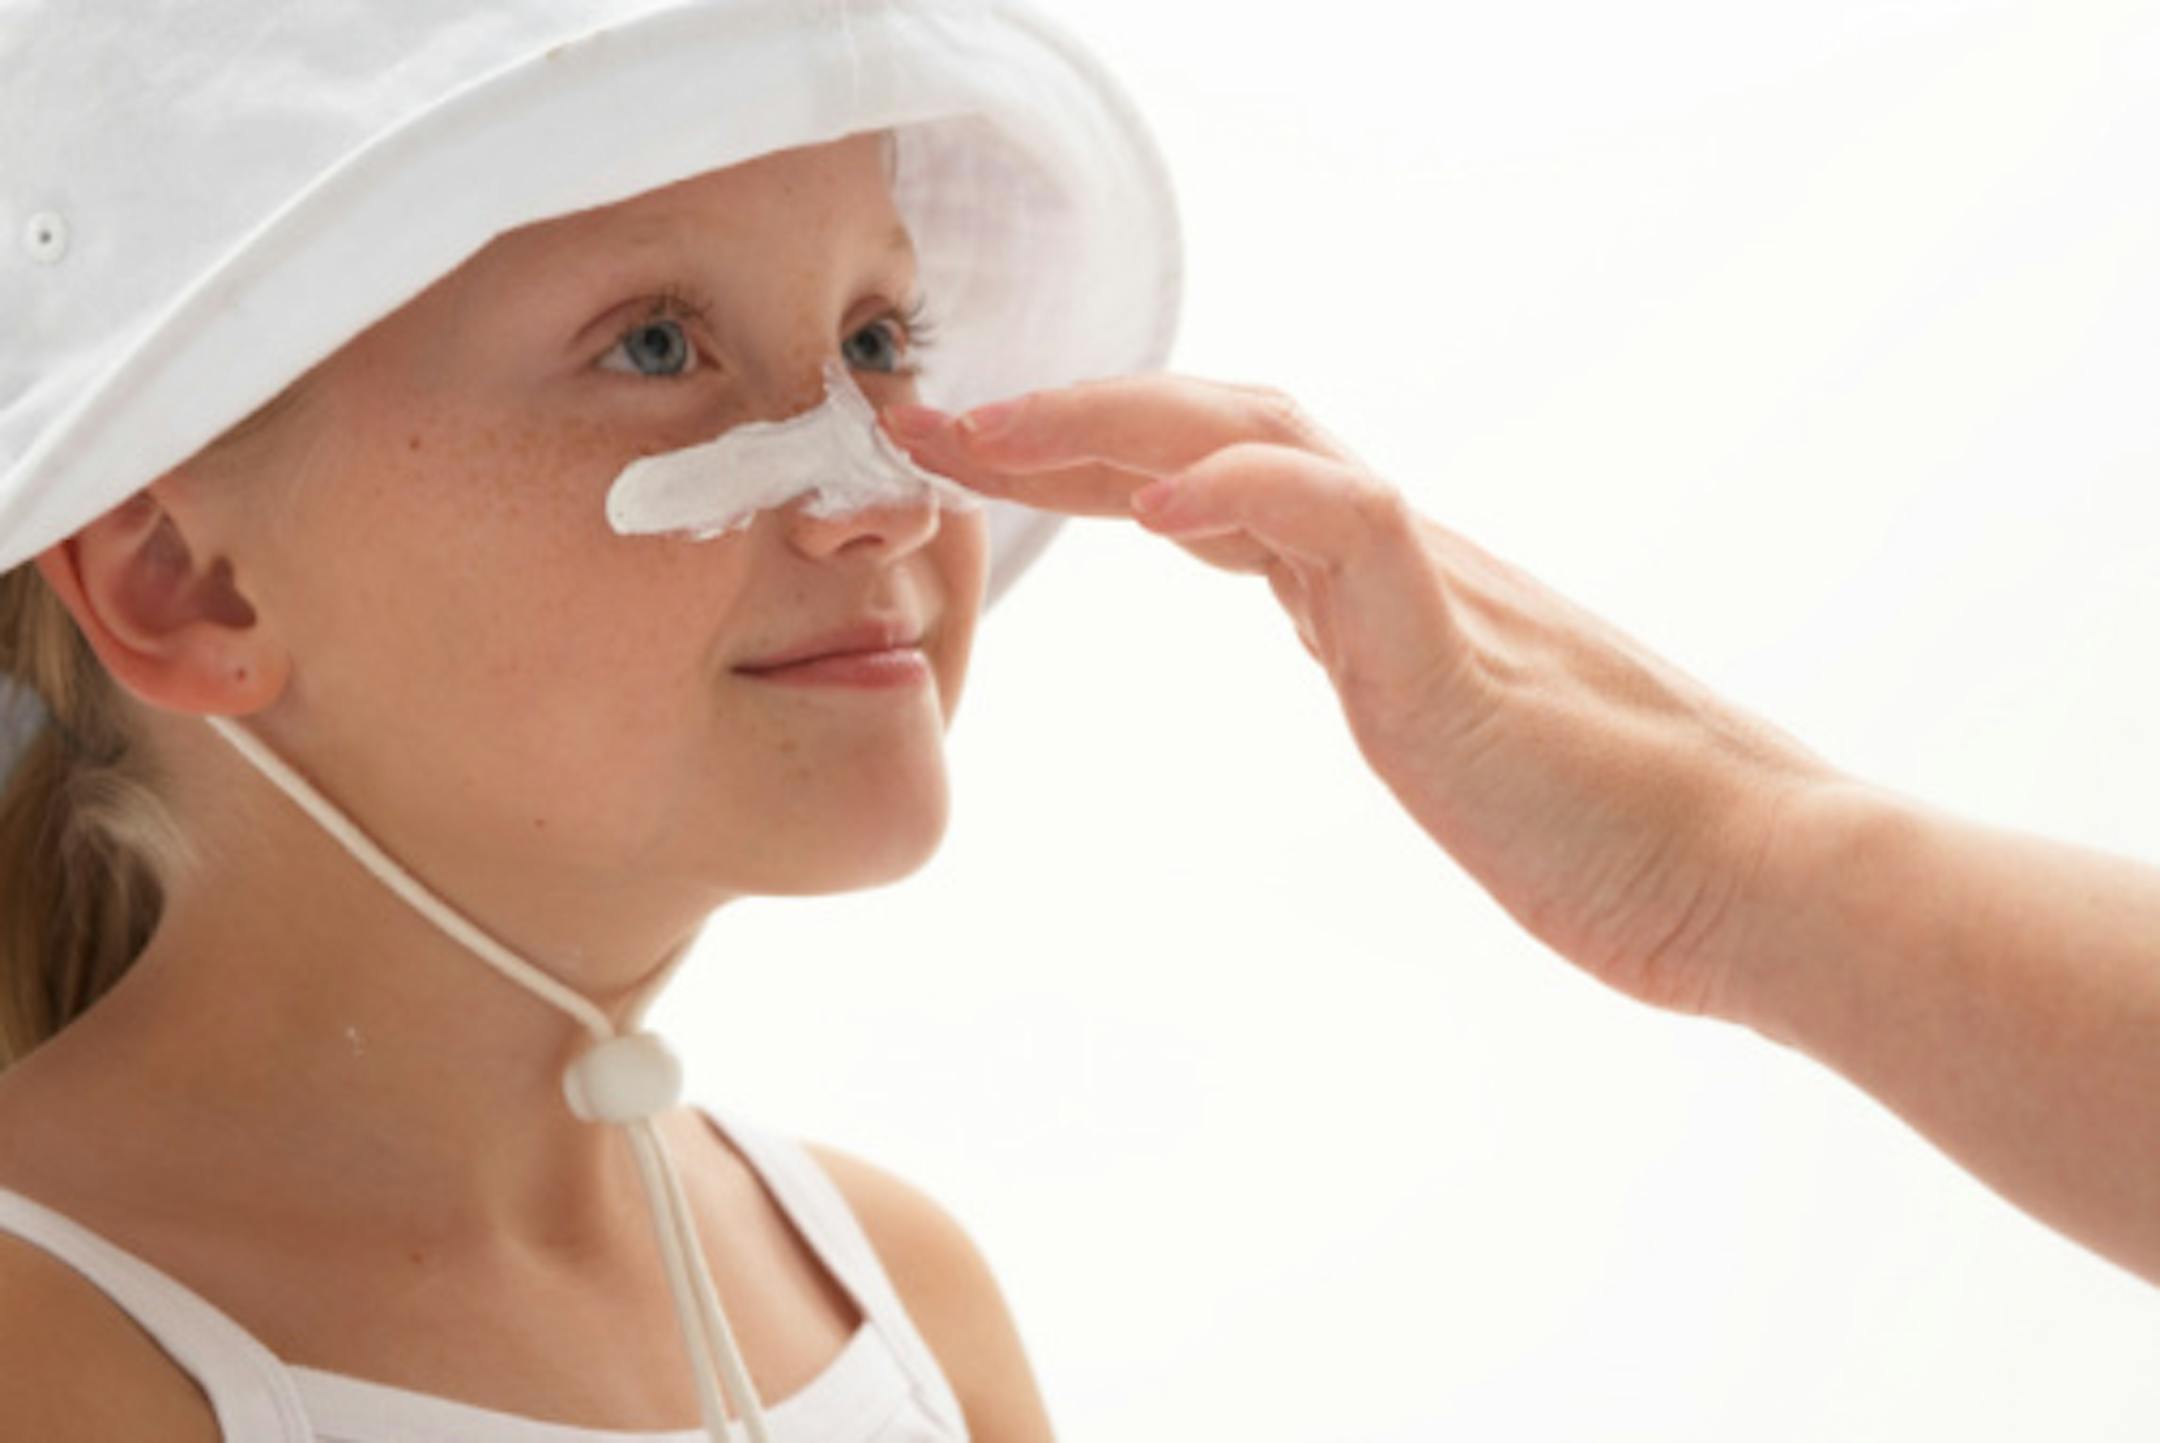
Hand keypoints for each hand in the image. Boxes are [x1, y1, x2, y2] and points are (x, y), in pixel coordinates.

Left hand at [881, 376, 1849, 1021]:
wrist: (1754, 877)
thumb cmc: (1613, 831)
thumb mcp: (1455, 730)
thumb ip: (1397, 666)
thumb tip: (1357, 647)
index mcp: (1377, 587)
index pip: (1211, 480)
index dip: (1087, 455)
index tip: (975, 457)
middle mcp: (1393, 563)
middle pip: (1213, 433)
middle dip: (1065, 418)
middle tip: (930, 423)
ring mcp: (1430, 595)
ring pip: (1266, 445)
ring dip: (1119, 427)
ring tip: (999, 432)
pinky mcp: (1462, 656)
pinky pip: (1350, 532)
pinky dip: (1252, 498)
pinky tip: (1160, 507)